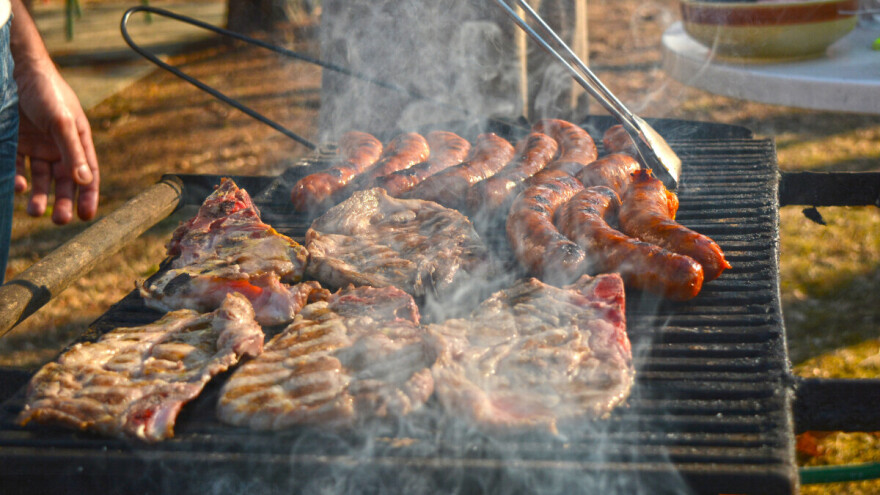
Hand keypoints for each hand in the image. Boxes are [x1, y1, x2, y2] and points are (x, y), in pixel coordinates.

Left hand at [14, 62, 98, 224]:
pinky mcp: (15, 144)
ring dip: (39, 196)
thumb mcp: (62, 123)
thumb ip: (72, 152)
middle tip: (58, 220)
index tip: (86, 216)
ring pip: (41, 179)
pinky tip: (19, 186)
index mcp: (78, 141)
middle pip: (64, 181)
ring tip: (34, 211)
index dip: (89, 196)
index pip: (88, 174)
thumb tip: (85, 182)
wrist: (16, 70)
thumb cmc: (47, 93)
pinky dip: (18, 179)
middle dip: (62, 202)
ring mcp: (36, 146)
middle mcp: (59, 147)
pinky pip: (17, 168)